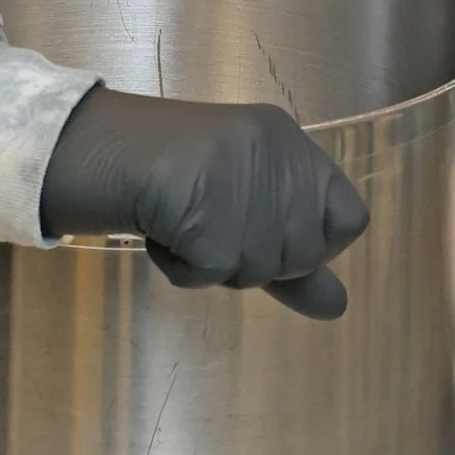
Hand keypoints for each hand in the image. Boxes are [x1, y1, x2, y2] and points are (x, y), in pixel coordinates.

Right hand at [37, 86, 370, 318]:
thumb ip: (294, 259)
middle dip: (256, 260)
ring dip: (214, 265)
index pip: (350, 220)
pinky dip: (182, 268)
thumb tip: (339, 308)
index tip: (270, 236)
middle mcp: (276, 153)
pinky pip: (211, 274)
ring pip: (258, 270)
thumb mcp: (244, 212)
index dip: (315, 245)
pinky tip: (164, 231)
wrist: (103, 152)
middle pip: (303, 256)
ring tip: (184, 222)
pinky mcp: (207, 207)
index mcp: (292, 146)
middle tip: (212, 224)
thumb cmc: (176, 181)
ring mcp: (242, 178)